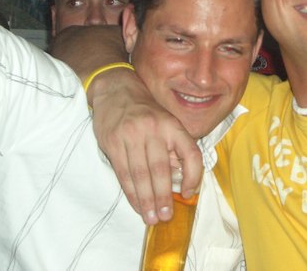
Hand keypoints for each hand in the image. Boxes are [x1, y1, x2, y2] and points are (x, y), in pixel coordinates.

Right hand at [90, 68, 202, 224]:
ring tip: (151, 218)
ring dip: (146, 200)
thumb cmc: (146, 110)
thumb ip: (174, 148)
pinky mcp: (112, 142)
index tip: (189, 193)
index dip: (193, 176)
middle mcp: (153, 130)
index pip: (190, 154)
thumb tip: (181, 180)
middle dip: (164, 197)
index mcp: (173, 125)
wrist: (116, 89)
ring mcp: (131, 136)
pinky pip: (123, 172)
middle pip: (160, 169)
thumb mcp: (167, 121)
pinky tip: (137, 204)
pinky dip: (130, 192)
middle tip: (166, 216)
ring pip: (140, 174)